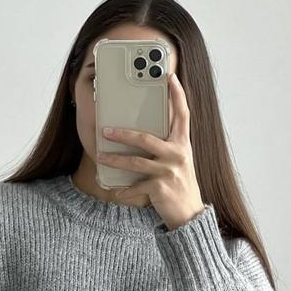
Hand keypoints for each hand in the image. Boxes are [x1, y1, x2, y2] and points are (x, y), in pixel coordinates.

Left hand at [96, 72, 204, 230]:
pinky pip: (136, 187)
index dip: (177, 94)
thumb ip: (167, 145)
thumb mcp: (179, 161)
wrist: (189, 214)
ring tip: (101, 156)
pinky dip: (124, 190)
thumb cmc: (180, 184)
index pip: (182, 113)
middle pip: (145, 138)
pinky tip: (116, 190)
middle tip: (105, 129)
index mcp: (183, 144)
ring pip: (135, 162)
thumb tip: (143, 132)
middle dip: (123, 133)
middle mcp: (178, 155)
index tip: (169, 76)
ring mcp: (169, 172)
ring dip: (115, 160)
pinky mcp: (160, 189)